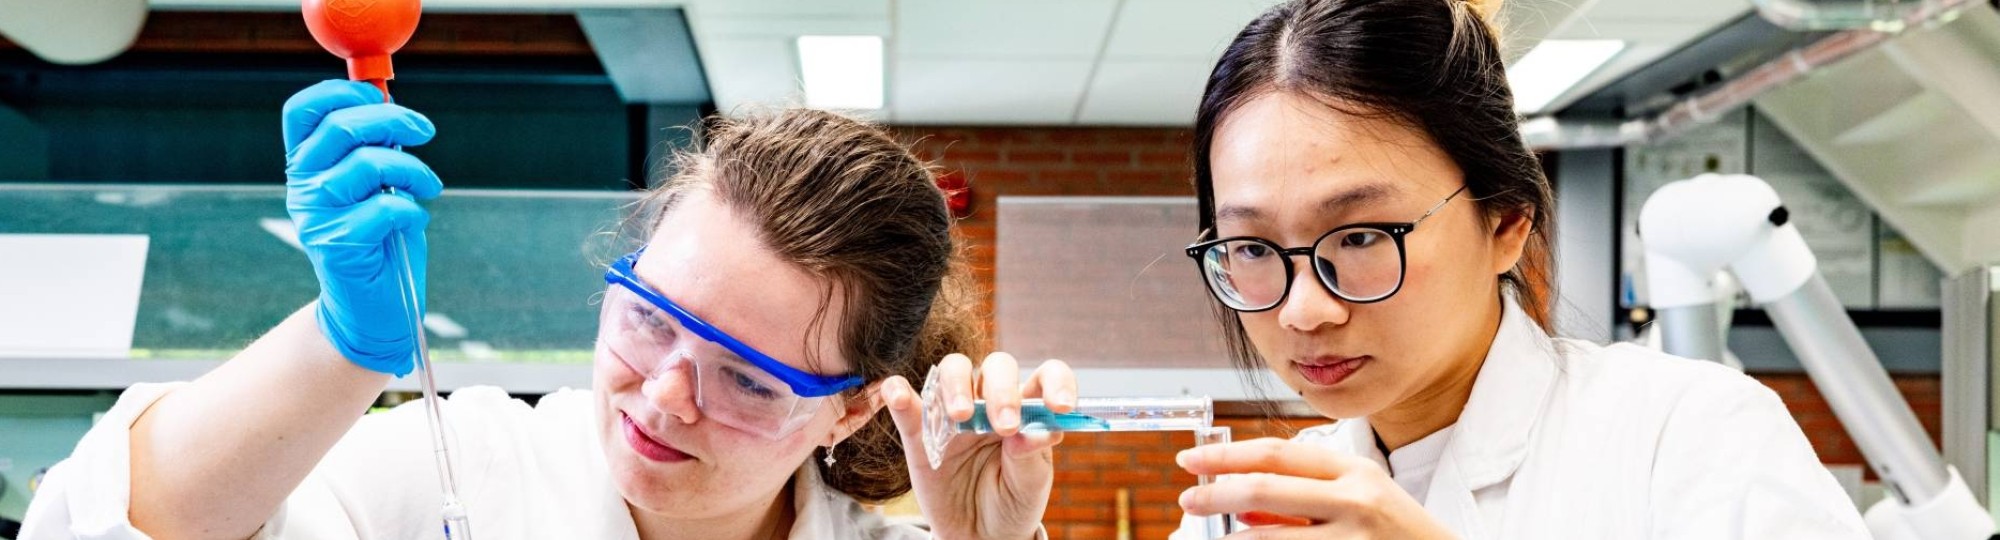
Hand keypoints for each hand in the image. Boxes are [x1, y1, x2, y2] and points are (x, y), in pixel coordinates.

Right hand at [282, 80, 441, 375]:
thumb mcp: (377, 184)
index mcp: (305, 165)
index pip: (303, 111)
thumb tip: (392, 107)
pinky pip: (385, 208)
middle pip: (340, 128)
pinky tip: (414, 220)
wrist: (372, 306)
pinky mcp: (337, 244)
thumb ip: (376, 148)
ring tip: (427, 185)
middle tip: (424, 130)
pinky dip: (411, 208)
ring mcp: (315, 216)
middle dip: (392, 120)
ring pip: (366, 165)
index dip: (341, 91)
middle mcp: (302, 186)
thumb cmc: (381, 239)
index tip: (379, 94)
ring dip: (411, 168)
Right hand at [884, 352, 1075, 539]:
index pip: (1045, 377)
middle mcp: (992, 402)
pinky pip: (906, 402)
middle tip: (1004, 426)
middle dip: (1001, 390)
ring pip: (954, 370)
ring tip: (959, 416)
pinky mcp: (921, 431)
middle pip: (997, 367)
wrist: (977, 536)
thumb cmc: (1011, 503)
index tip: (1061, 406)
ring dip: (956, 384)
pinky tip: (899, 394)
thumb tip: (1031, 432)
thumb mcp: (1029, 487)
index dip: (1056, 382)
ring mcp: (955, 413)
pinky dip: (899, 392)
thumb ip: (1031, 457)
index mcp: (1028, 411)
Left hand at [1177, 438, 1455, 538]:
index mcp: (1354, 469)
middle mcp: (1356, 498)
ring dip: (1232, 539)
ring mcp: (1355, 537)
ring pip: (1271, 537)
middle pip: (1265, 489)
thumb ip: (1304, 499)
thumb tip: (1242, 510)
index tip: (1191, 462)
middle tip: (1186, 500)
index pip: (1276, 454)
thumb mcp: (1359, 501)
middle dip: (1216, 494)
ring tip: (1212, 538)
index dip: (1227, 457)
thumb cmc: (1395, 534)